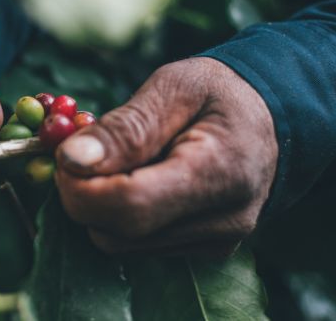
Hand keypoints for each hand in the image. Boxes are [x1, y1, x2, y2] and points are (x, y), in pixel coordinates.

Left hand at [56, 57, 277, 255]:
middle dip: (82, 193)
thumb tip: (71, 160)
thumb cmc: (220, 93)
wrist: (271, 118)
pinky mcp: (202, 249)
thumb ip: (125, 127)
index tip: (64, 154)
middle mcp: (221, 221)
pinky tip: (134, 178)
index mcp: (219, 173)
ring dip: (98, 204)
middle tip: (81, 151)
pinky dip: (117, 213)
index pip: (130, 206)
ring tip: (116, 159)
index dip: (80, 186)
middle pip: (118, 232)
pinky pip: (135, 242)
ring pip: (119, 242)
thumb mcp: (175, 87)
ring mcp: (213, 242)